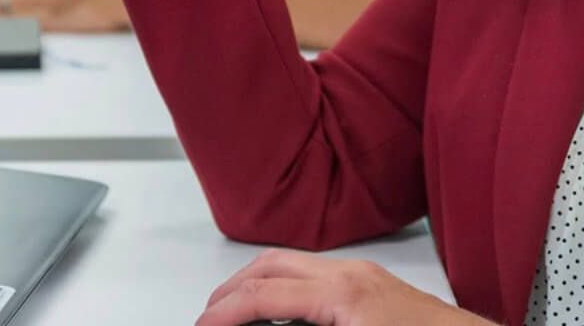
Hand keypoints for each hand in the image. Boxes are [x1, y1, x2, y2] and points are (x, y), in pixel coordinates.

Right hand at [196, 250, 489, 325]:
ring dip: (258, 283)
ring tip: (237, 312)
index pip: (262, 295)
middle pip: (272, 264)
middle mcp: (352, 274)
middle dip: (232, 290)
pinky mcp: (374, 284)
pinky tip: (281, 311)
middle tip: (209, 315)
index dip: (222, 313)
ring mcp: (364, 274)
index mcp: (342, 293)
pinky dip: (287, 286)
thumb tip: (265, 323)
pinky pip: (316, 273)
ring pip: (294, 263)